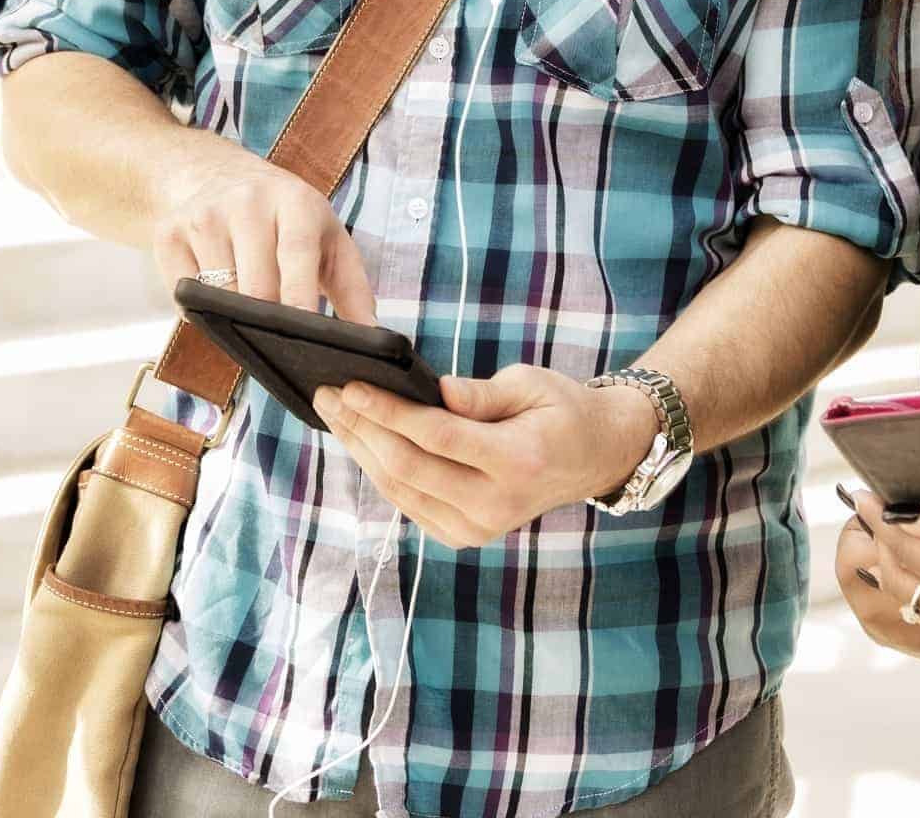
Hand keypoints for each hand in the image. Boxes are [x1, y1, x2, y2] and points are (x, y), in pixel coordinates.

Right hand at [150, 135, 377, 323]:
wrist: (217, 174)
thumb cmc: (285, 218)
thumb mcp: (328, 239)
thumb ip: (354, 289)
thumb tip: (372, 337)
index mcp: (295, 201)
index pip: (297, 253)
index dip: (299, 295)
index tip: (303, 330)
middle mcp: (247, 202)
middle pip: (255, 284)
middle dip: (266, 320)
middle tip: (277, 340)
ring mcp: (204, 215)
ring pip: (216, 293)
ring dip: (231, 315)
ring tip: (246, 310)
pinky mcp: (168, 231)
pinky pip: (183, 292)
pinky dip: (198, 309)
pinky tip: (213, 294)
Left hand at [313, 367, 659, 549]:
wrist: (593, 459)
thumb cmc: (561, 410)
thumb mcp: (532, 384)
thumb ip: (481, 394)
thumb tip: (431, 391)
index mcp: (518, 461)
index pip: (436, 437)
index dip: (388, 412)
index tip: (350, 386)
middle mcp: (497, 504)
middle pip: (409, 468)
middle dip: (361, 429)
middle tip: (327, 395)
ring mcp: (480, 528)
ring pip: (402, 490)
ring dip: (362, 451)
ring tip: (334, 414)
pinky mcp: (466, 535)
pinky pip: (410, 504)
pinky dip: (380, 472)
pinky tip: (361, 442)